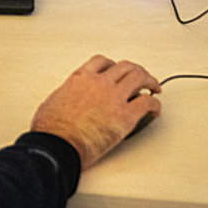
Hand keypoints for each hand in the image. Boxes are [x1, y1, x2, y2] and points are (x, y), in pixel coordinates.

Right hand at [30, 55, 161, 169]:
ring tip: (154, 88)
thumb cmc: (51, 129)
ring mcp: (114, 98)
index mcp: (81, 79)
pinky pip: (147, 103)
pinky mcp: (125, 116)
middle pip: (125, 67)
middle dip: (136, 71)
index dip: (113, 65)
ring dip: (150, 81)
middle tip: (142, 78)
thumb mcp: (53, 101)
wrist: (58, 145)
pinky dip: (155, 105)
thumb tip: (67, 99)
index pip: (102, 62)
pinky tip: (155, 110)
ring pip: (140, 78)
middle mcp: (100, 83)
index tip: (117, 70)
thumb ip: (66, 95)